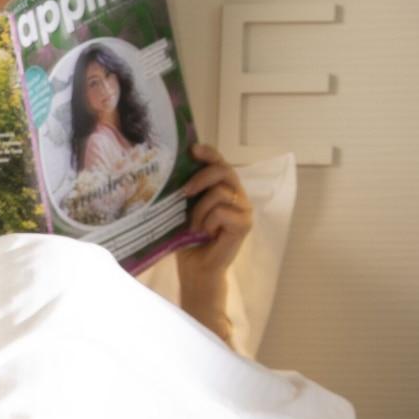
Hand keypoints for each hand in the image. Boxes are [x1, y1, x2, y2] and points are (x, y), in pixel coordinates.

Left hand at [175, 142, 252, 284]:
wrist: (196, 268)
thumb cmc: (189, 240)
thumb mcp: (184, 210)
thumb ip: (187, 191)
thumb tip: (172, 170)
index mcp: (223, 189)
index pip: (220, 162)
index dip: (209, 153)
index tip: (192, 149)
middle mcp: (237, 195)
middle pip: (224, 170)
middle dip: (201, 178)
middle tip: (184, 192)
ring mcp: (244, 209)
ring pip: (219, 193)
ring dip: (200, 210)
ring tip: (194, 226)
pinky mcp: (245, 223)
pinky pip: (222, 211)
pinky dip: (208, 222)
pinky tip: (206, 233)